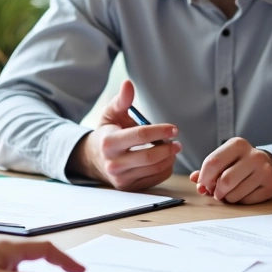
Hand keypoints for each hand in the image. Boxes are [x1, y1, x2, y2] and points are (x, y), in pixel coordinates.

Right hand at [67, 80, 181, 190]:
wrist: (94, 158)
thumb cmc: (107, 132)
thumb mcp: (111, 114)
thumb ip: (122, 100)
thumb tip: (128, 83)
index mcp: (109, 142)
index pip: (140, 136)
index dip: (160, 131)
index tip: (174, 129)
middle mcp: (113, 163)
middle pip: (149, 157)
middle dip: (168, 148)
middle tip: (177, 142)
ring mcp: (121, 178)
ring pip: (153, 169)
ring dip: (169, 159)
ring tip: (173, 149)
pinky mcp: (129, 187)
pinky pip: (154, 179)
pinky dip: (165, 169)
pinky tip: (166, 160)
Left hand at [189, 137, 271, 204]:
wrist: (265, 166)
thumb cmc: (238, 164)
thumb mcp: (223, 160)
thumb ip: (207, 170)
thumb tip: (195, 178)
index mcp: (238, 144)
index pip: (213, 162)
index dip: (204, 177)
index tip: (202, 184)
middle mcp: (254, 155)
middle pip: (225, 180)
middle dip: (216, 191)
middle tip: (215, 192)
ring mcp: (265, 170)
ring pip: (235, 194)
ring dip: (227, 198)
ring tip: (229, 192)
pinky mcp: (271, 185)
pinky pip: (247, 201)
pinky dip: (239, 201)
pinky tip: (242, 193)